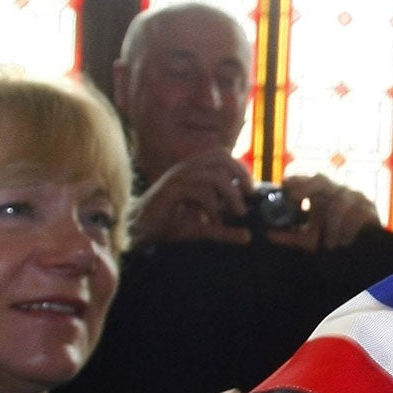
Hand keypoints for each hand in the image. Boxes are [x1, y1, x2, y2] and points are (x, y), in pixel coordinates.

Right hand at [131, 151, 254, 245]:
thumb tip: (248, 237)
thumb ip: (225, 231)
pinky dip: (212, 207)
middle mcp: (187, 169)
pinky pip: (199, 191)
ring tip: (236, 214)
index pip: (222, 155)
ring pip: (214, 176)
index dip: (241, 170)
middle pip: (221, 157)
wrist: (141, 230)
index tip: (251, 192)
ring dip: (230, 196)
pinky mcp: (171, 189)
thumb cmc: (170, 224)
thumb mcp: (204, 228)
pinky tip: (212, 221)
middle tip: (248, 198)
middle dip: (240, 176)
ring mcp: (178, 177)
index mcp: (195, 171)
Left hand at [274, 174, 380, 251]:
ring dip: (333, 227)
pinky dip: (349, 231)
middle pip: (321, 178)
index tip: (286, 188)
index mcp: (320, 193)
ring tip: (331, 245)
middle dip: (307, 186)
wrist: (363, 252)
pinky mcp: (370, 209)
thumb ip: (289, 236)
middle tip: (295, 196)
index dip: (296, 180)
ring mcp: (355, 197)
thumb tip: (268, 234)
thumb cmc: (332, 239)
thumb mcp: (308, 239)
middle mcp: (336, 189)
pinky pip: (356, 216)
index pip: (305, 178)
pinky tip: (346, 242)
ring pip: (338, 204)